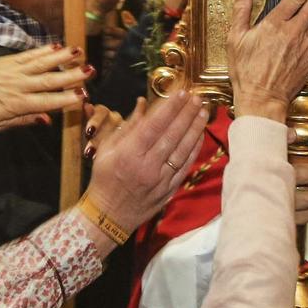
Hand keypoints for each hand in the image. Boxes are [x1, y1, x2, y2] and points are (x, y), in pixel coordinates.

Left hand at [0, 46, 91, 129]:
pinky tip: (57, 46)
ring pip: (42, 63)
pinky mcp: (8, 61)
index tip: (83, 97)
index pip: (46, 102)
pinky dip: (44, 50)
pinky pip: (29, 55)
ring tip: (80, 52)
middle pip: (49, 80)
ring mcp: (13, 70)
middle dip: (71, 76)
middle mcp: (17, 85)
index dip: (65, 99)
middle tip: (90, 72)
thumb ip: (23, 120)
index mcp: (15, 105)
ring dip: (62, 58)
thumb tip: (46, 119)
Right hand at [82, 92, 207, 234]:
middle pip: (172, 135)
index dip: (170, 108)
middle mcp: (146, 166)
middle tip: (197, 97)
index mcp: (128, 154)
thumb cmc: (104, 178)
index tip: (181, 93)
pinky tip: (200, 135)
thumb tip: (143, 103)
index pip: (154, 125)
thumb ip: (127, 126)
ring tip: (203, 111)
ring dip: (195, 129)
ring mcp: (160, 180)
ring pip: (182, 150)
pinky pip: (185, 166)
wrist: (109, 215)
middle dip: (186, 114)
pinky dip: (194, 149)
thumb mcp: (106, 149)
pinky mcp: (169, 189)